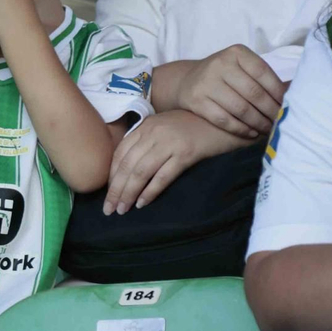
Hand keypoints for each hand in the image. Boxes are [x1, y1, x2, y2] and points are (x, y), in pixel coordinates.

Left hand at [102, 110, 233, 214]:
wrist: (224, 120)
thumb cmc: (194, 126)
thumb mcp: (165, 128)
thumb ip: (148, 141)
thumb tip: (129, 168)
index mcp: (146, 126)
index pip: (120, 153)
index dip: (111, 176)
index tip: (107, 193)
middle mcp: (154, 133)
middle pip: (127, 165)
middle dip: (115, 189)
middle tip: (108, 209)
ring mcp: (169, 142)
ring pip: (141, 172)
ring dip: (129, 193)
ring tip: (122, 210)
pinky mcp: (186, 153)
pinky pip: (163, 176)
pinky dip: (150, 191)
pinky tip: (143, 204)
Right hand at [164, 45, 285, 138]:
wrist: (187, 81)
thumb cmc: (224, 75)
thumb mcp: (241, 67)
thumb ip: (263, 77)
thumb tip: (294, 91)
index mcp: (236, 53)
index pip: (263, 73)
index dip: (278, 92)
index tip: (288, 106)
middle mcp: (220, 64)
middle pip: (254, 93)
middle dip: (271, 111)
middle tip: (280, 122)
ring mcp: (206, 83)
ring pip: (241, 109)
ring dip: (258, 123)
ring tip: (268, 130)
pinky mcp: (197, 101)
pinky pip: (224, 120)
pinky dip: (241, 129)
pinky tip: (251, 133)